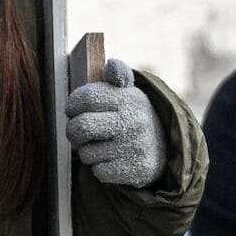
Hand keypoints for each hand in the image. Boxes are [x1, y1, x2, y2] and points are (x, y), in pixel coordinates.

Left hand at [65, 58, 167, 188]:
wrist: (164, 148)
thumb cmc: (131, 115)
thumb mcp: (127, 91)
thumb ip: (116, 74)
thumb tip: (112, 64)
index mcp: (129, 98)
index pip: (86, 98)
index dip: (72, 105)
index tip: (72, 110)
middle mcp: (134, 121)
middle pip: (82, 127)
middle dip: (72, 131)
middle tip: (76, 131)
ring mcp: (136, 146)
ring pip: (87, 152)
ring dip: (86, 151)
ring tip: (97, 145)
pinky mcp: (137, 169)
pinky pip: (99, 171)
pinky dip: (99, 168)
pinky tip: (109, 159)